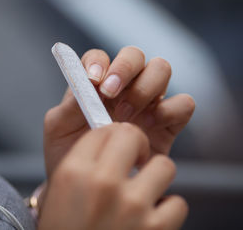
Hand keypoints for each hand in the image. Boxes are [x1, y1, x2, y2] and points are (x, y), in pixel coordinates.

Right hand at [39, 123, 187, 229]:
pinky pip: (177, 203)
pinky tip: (151, 218)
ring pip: (164, 165)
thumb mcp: (61, 191)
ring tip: (143, 193)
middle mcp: (102, 184)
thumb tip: (115, 137)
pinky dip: (167, 211)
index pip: (103, 130)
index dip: (113, 136)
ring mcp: (132, 207)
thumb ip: (85, 161)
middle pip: (133, 135)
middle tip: (135, 160)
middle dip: (138, 145)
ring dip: (156, 178)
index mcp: (74, 172)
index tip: (118, 146)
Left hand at [44, 46, 194, 176]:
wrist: (87, 188)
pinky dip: (171, 109)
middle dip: (125, 68)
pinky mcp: (168, 122)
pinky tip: (149, 127)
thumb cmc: (69, 153)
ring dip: (145, 87)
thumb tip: (86, 84)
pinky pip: (184, 102)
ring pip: (161, 68)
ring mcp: (147, 102)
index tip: (93, 81)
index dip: (99, 62)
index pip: (99, 57)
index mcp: (95, 84)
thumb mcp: (59, 129)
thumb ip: (69, 104)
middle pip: (134, 55)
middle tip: (110, 95)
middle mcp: (123, 87)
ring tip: (126, 115)